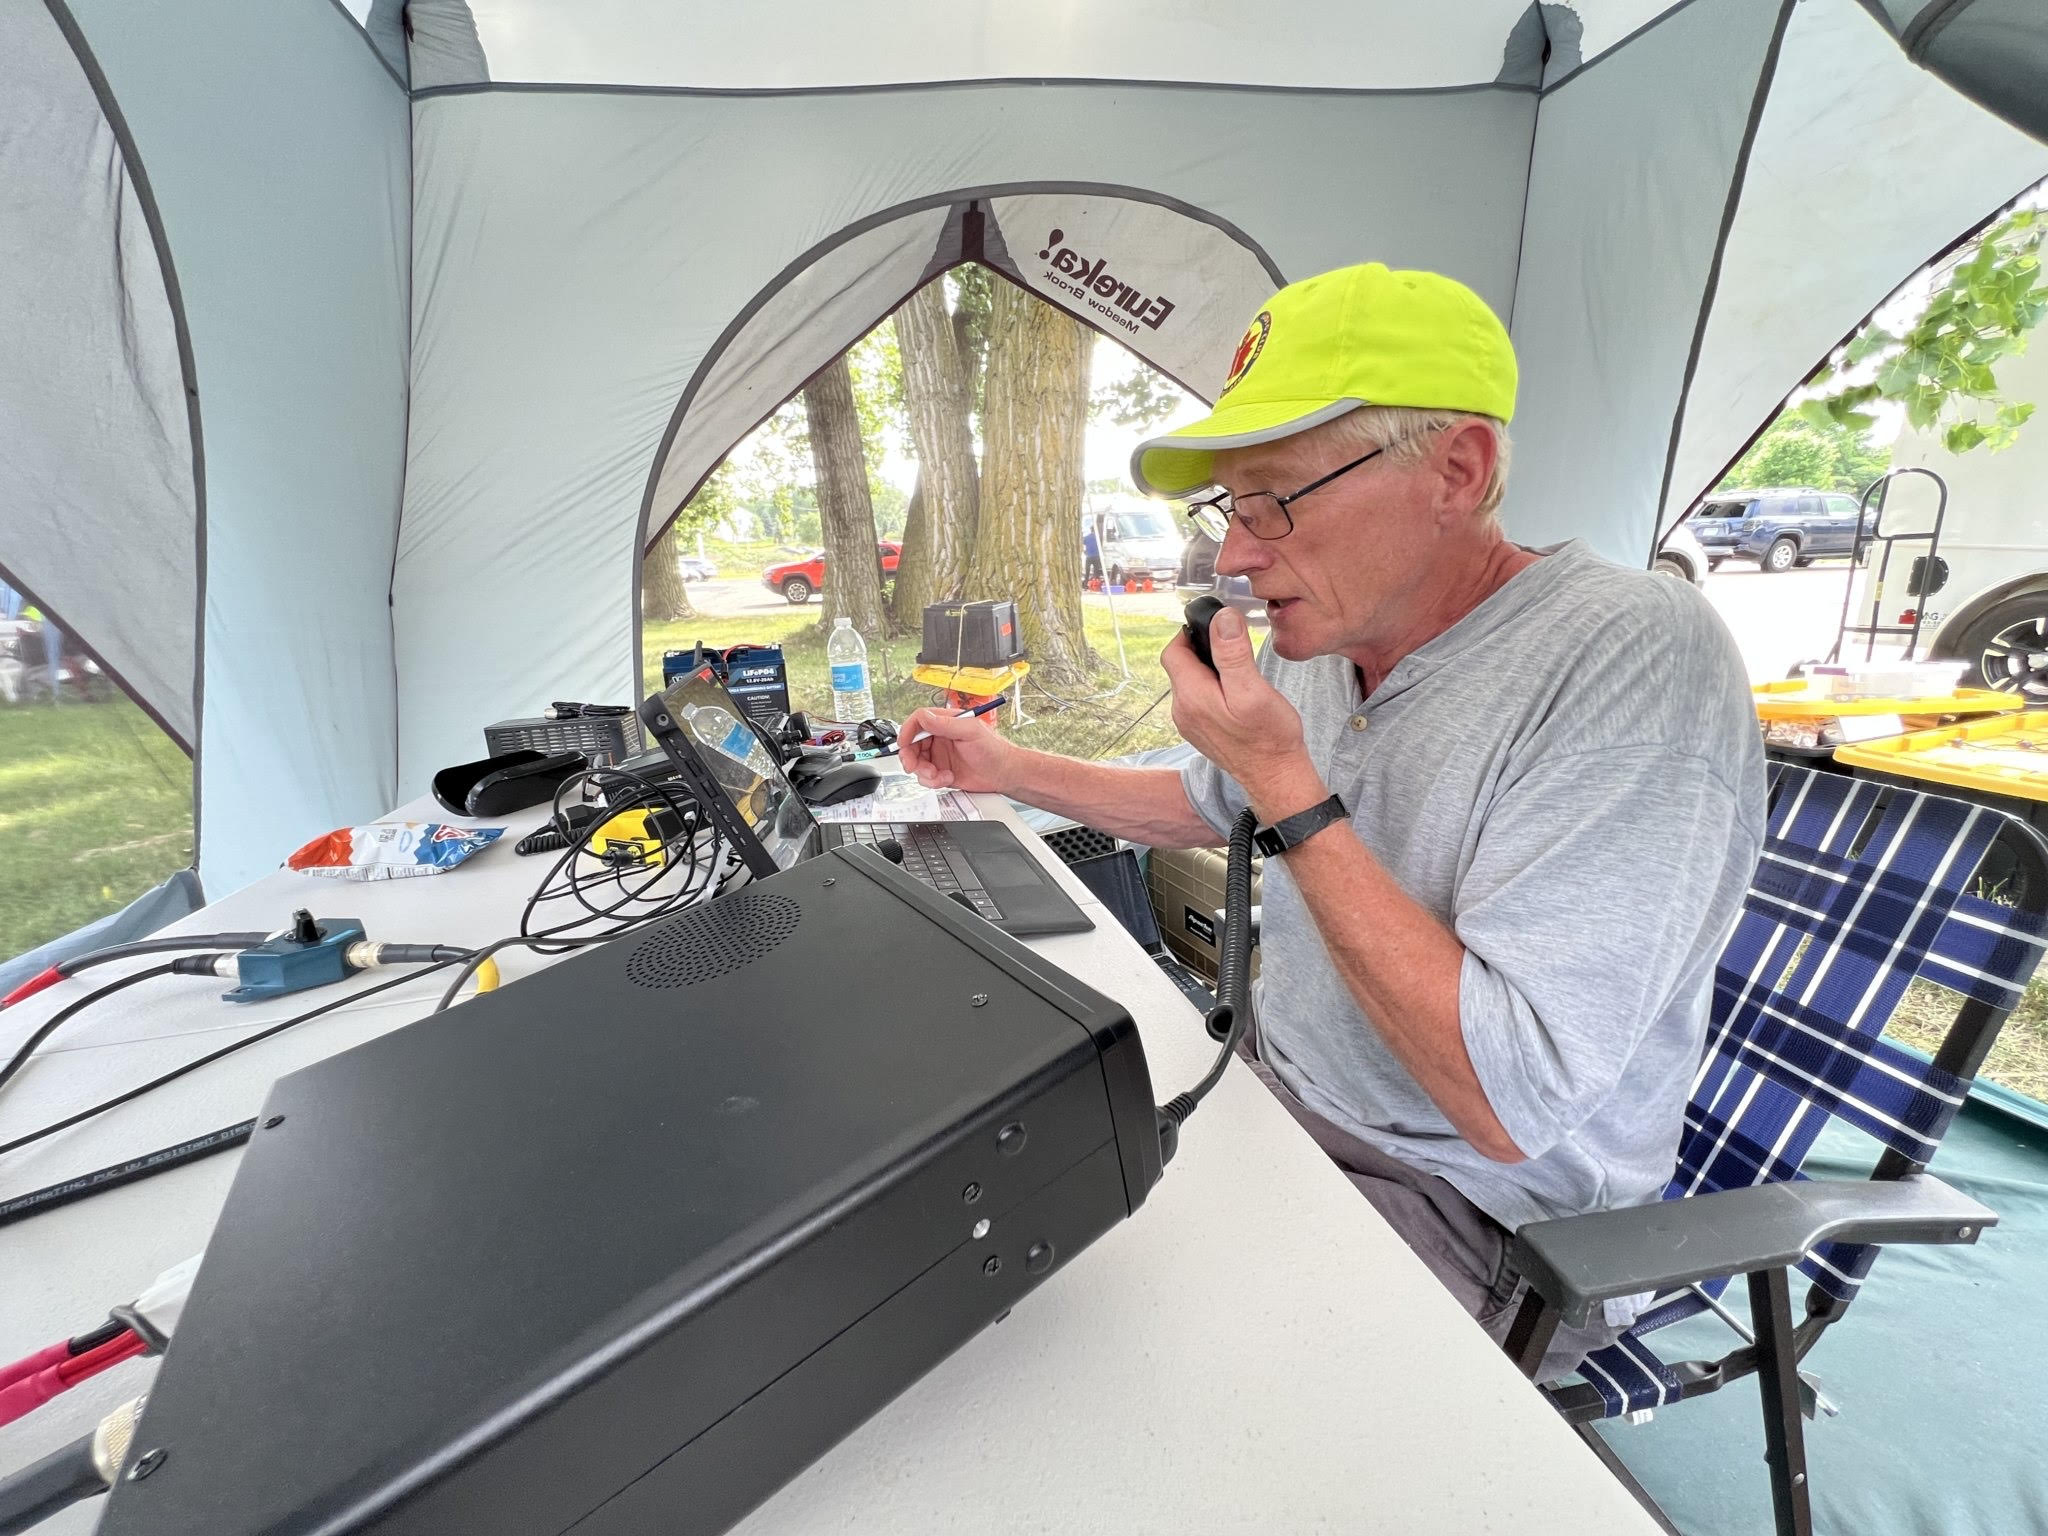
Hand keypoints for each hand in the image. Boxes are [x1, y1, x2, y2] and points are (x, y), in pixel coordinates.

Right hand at [898, 705, 1017, 792]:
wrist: (1004, 775)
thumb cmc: (994, 750)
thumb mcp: (971, 732)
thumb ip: (946, 724)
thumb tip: (925, 717)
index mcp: (947, 723)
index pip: (919, 720)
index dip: (907, 731)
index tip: (904, 744)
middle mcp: (941, 737)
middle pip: (912, 743)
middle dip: (910, 757)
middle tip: (914, 767)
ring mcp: (940, 755)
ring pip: (916, 762)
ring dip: (923, 772)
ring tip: (938, 775)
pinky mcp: (941, 772)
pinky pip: (926, 777)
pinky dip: (932, 781)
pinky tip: (947, 779)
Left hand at [1160, 608, 1322, 821]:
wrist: (1275, 778)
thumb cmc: (1269, 738)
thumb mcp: (1253, 690)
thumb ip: (1233, 654)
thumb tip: (1222, 619)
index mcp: (1191, 697)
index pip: (1174, 650)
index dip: (1192, 632)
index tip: (1218, 628)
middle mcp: (1182, 711)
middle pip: (1180, 665)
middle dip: (1203, 650)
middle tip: (1234, 648)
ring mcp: (1190, 723)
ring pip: (1190, 682)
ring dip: (1209, 669)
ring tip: (1239, 671)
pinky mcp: (1201, 731)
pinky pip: (1198, 699)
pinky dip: (1213, 687)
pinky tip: (1236, 693)